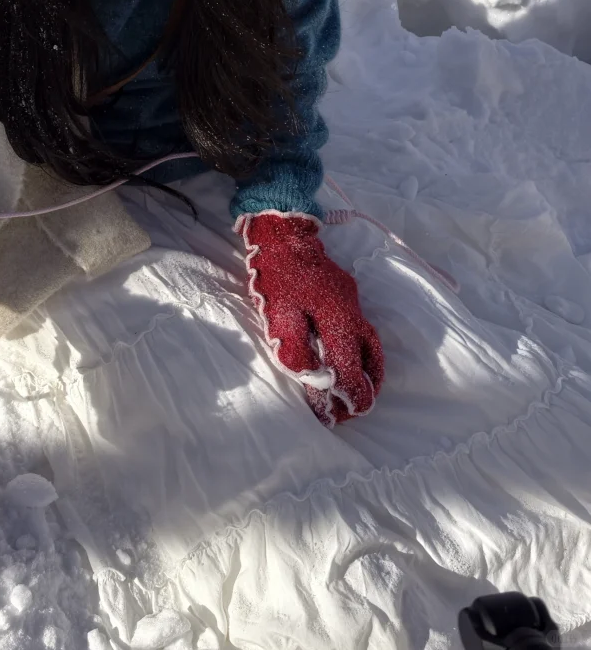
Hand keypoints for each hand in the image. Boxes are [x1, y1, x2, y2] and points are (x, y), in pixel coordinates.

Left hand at [235, 211, 383, 426]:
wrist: (284, 233)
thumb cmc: (278, 276)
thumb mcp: (279, 315)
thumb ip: (296, 349)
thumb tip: (314, 379)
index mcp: (338, 321)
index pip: (351, 370)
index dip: (348, 396)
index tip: (339, 416)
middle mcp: (352, 313)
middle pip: (371, 358)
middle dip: (366, 387)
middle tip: (354, 408)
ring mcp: (351, 300)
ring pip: (371, 343)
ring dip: (369, 369)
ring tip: (360, 389)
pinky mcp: (345, 291)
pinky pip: (362, 327)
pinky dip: (361, 348)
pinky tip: (348, 354)